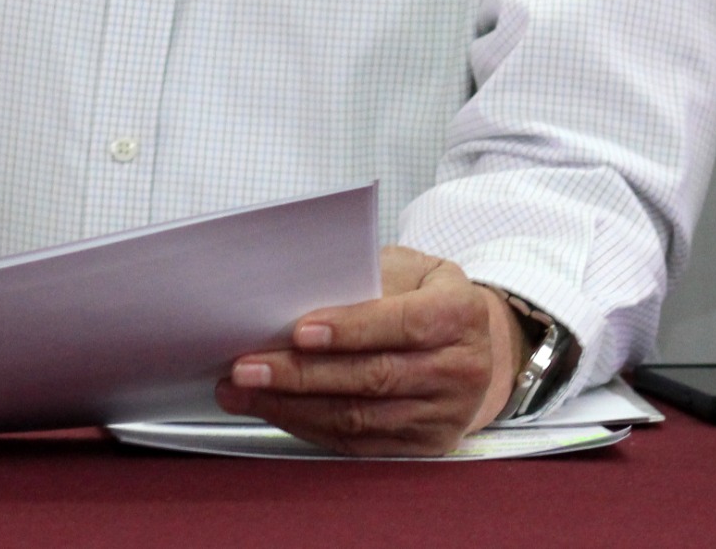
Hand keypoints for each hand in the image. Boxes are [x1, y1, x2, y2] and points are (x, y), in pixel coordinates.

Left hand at [214, 245, 520, 455]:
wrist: (472, 346)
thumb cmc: (428, 298)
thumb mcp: (411, 269)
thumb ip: (368, 278)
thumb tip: (301, 294)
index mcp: (460, 314)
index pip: (402, 323)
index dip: (350, 328)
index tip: (299, 331)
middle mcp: (461, 370)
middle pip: (373, 377)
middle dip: (301, 375)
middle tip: (247, 368)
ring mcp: (444, 415)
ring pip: (359, 417)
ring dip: (292, 407)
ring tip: (243, 392)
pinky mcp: (423, 446)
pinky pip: (358, 443)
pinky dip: (309, 427)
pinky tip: (275, 410)